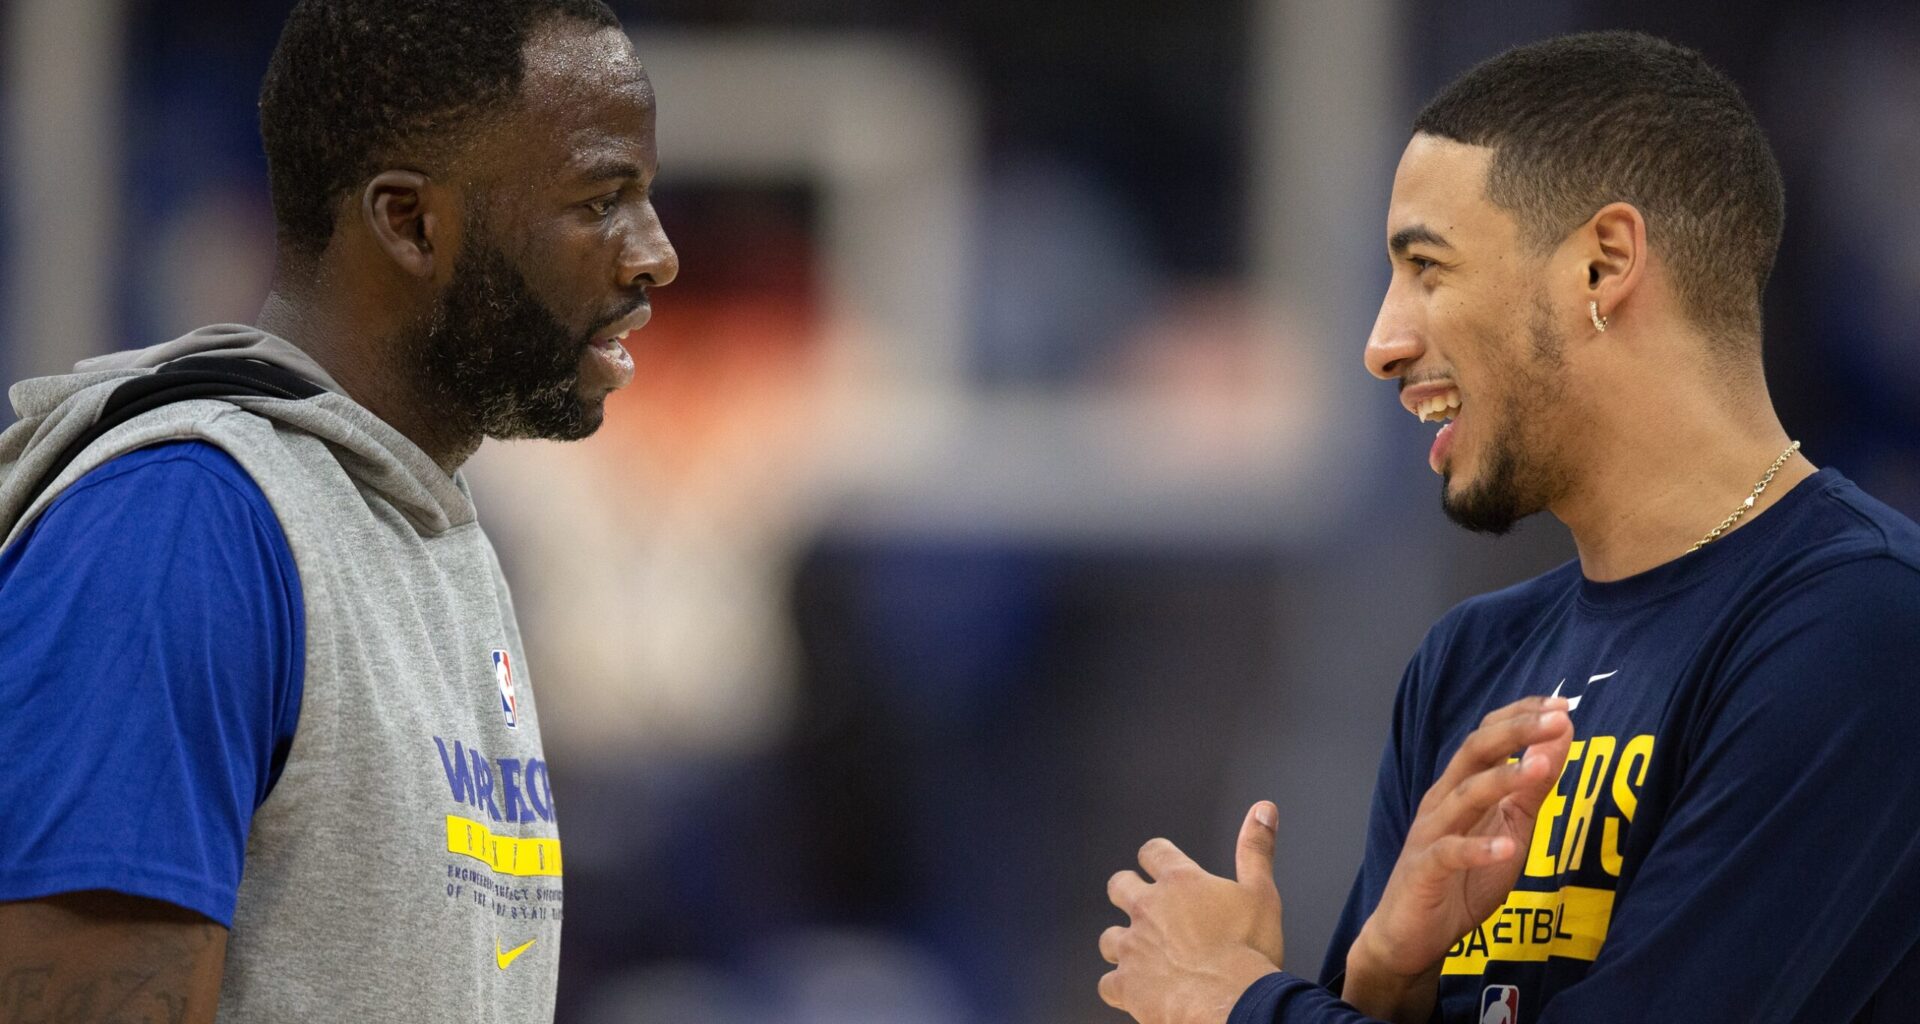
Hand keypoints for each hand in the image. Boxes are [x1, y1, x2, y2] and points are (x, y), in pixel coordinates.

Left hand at [1098, 803, 1286, 1023]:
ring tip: (1137, 950)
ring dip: (1121, 942)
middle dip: (1126, 890)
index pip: (1153, 852)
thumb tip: (1262, 811)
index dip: (1155, 856)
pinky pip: (1107, 983)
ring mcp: (1133, 947)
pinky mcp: (1126, 984)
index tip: (1157, 862)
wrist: (1234, 1003)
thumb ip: (1256, 849)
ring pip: (1109, 937)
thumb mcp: (1262, 893)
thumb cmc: (1250, 952)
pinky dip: (1118, 986)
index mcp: (1180, 883)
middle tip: (1140, 902)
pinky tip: (1131, 989)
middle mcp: (1148, 909)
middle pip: (1119, 886)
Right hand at [1343, 696, 1573, 1021]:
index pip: (1488, 736)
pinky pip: (1449, 853)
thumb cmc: (1462, 881)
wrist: (1410, 936)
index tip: (1563, 707)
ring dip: (1504, 778)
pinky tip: (1507, 847)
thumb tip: (1561, 741)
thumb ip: (1532, 790)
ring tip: (1541, 767)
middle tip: (1557, 719)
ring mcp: (1430, 833)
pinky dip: (1478, 848)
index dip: (1522, 717)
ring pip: (1464, 794)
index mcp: (1461, 786)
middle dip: (1517, 732)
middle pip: (1474, 752)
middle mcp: (1443, 800)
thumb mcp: (1511, 830)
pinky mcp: (1423, 871)